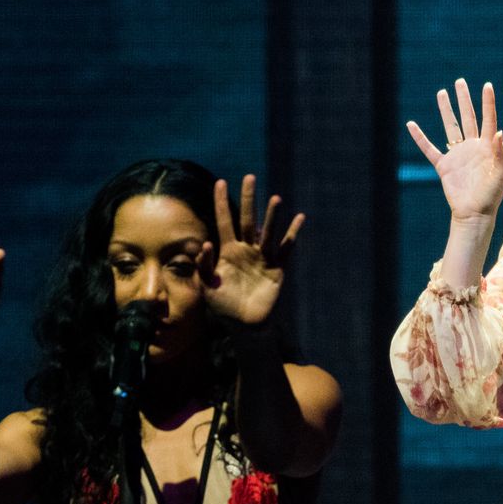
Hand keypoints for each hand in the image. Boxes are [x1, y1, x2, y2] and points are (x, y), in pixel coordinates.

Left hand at [200, 175, 305, 324]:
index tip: (220, 182)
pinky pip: (285, 248)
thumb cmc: (224, 307)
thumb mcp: (206, 287)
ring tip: (275, 198)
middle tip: (249, 177)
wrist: (245, 326)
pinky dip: (292, 234)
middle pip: (246, 219)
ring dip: (271, 215)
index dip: (221, 202)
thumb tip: (205, 243)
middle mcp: (246, 250)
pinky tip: (299, 219)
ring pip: (267, 231)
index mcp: (227, 251)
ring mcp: (262, 258)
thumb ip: (203, 266)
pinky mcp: (277, 269)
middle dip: (247, 199)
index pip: (224, 221)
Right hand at [406, 79, 502, 223]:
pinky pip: (429, 149)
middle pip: (467, 117)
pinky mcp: (444, 166)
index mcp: (487, 147)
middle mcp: (472, 147)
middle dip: (464, 99)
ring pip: (450, 127)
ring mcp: (457, 155)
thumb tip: (499, 131)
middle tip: (459, 81)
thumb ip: (500, 153)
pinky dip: (420, 137)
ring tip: (442, 92)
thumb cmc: (492, 195)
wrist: (475, 214)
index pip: (488, 120)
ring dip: (446, 110)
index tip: (487, 86)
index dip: (488, 103)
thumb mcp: (501, 174)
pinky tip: (411, 125)